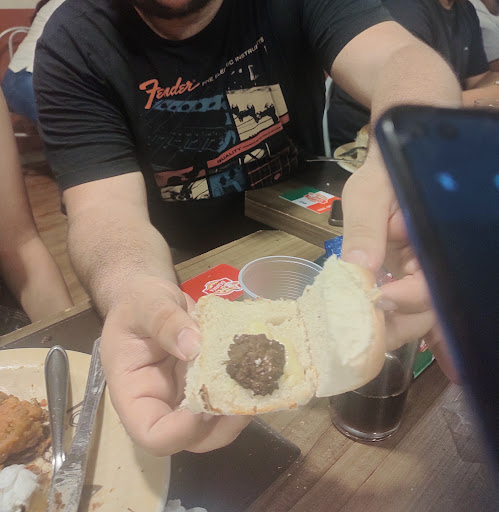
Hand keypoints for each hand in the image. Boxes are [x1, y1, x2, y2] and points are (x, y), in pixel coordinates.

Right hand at [100, 275, 250, 455]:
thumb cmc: (137, 302)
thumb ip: (164, 322)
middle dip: (221, 425)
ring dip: (239, 410)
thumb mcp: (145, 304)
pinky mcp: (207, 382)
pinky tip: (259, 368)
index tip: (204, 403)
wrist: (150, 296)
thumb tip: (194, 346)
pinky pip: (226, 397)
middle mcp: (161, 403)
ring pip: (214, 424)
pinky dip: (245, 389)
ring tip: (257, 381)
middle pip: (190, 439)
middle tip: (244, 395)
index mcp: (133, 393)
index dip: (180, 430)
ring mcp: (186, 395)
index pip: (151, 434)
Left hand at [341, 161, 458, 381]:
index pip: (430, 284)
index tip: (381, 297)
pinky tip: (366, 343)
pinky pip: (396, 311)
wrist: (386, 169)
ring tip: (356, 340)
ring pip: (411, 318)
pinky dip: (386, 328)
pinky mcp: (396, 281)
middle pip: (424, 311)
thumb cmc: (382, 174)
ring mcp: (413, 277)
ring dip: (388, 333)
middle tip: (362, 332)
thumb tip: (358, 269)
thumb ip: (365, 228)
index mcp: (430, 246)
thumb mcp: (369, 194)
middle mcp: (429, 267)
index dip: (410, 296)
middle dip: (397, 325)